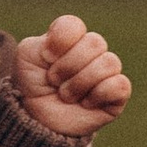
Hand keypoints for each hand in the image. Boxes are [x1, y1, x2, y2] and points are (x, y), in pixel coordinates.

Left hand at [9, 13, 130, 144]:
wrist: (37, 121)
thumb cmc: (32, 85)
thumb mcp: (26, 57)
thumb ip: (41, 42)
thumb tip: (69, 48)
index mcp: (70, 38)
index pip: (74, 25)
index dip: (59, 42)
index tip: (46, 57)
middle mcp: (91, 51)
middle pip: (94, 42)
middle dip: (68, 66)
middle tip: (54, 81)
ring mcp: (106, 72)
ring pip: (109, 62)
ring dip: (80, 83)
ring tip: (66, 95)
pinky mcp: (117, 96)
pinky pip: (120, 85)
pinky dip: (99, 95)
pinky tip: (86, 103)